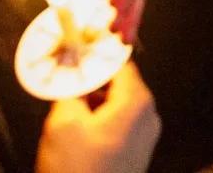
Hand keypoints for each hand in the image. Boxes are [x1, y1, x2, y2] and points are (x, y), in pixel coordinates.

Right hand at [35, 59, 161, 172]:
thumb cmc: (76, 169)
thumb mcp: (64, 123)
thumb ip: (71, 88)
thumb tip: (73, 66)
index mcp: (137, 101)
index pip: (117, 61)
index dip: (92, 55)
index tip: (69, 51)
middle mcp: (149, 115)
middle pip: (118, 82)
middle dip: (90, 80)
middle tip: (62, 82)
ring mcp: (146, 136)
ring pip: (117, 103)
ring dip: (92, 101)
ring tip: (66, 107)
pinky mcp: (137, 153)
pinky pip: (119, 122)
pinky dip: (99, 119)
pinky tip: (78, 130)